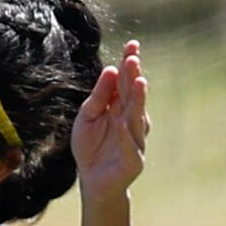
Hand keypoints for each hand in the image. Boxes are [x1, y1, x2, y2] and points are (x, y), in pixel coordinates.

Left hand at [72, 39, 149, 201]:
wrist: (93, 180)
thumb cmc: (91, 146)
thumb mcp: (87, 117)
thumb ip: (98, 96)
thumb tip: (110, 69)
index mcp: (121, 106)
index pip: (126, 82)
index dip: (130, 64)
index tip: (133, 44)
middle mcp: (132, 120)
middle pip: (133, 96)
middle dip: (133, 77)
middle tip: (134, 59)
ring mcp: (136, 139)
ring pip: (136, 118)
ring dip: (137, 100)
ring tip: (138, 82)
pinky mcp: (134, 160)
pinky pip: (130, 147)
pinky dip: (125, 136)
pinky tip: (122, 123)